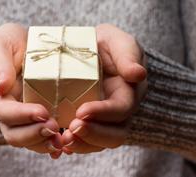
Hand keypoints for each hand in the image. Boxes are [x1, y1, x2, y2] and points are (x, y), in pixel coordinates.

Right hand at [0, 23, 61, 158]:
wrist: (24, 46)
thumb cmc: (10, 42)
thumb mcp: (1, 43)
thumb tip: (1, 87)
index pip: (3, 111)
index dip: (22, 115)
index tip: (42, 112)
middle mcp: (5, 110)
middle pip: (13, 133)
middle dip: (34, 135)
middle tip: (55, 129)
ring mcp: (21, 117)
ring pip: (28, 140)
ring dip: (44, 143)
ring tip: (62, 141)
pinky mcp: (35, 119)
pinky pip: (40, 138)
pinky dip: (51, 145)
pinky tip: (64, 147)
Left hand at [61, 24, 147, 153]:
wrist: (91, 52)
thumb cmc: (105, 45)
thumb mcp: (117, 41)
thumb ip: (127, 54)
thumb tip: (138, 74)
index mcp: (128, 92)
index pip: (122, 109)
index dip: (104, 113)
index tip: (82, 111)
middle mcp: (118, 112)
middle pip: (114, 135)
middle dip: (93, 135)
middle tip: (70, 130)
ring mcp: (103, 121)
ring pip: (98, 143)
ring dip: (81, 144)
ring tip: (61, 140)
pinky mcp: (87, 124)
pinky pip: (84, 142)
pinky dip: (72, 145)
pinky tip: (57, 144)